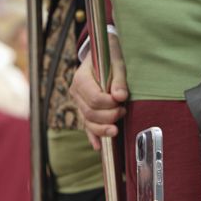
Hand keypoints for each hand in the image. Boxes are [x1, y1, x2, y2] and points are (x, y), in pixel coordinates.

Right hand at [71, 33, 128, 149]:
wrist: (103, 53)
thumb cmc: (110, 56)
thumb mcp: (116, 62)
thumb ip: (118, 80)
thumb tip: (120, 97)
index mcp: (81, 79)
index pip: (94, 99)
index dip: (109, 104)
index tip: (121, 101)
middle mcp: (77, 92)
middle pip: (91, 113)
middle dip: (109, 116)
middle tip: (123, 111)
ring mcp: (79, 103)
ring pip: (88, 122)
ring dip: (103, 129)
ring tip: (116, 129)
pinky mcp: (85, 110)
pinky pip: (87, 125)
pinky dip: (93, 136)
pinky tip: (98, 146)